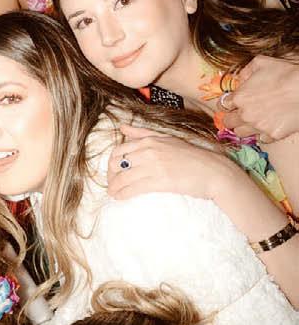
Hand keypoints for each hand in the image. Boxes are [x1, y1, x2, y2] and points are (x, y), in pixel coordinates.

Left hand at [107, 124, 233, 201]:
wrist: (213, 171)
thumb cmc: (192, 156)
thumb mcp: (167, 139)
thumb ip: (143, 133)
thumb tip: (123, 127)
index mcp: (149, 140)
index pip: (119, 150)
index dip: (111, 163)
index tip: (113, 172)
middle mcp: (149, 151)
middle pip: (117, 164)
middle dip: (110, 176)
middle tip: (113, 184)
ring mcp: (154, 166)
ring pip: (123, 177)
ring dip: (114, 188)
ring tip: (113, 193)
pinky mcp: (159, 181)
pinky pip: (133, 188)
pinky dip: (122, 194)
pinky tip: (120, 198)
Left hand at [220, 56, 298, 141]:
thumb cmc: (286, 74)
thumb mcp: (262, 62)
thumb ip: (246, 70)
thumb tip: (240, 78)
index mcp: (240, 97)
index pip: (222, 105)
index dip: (227, 103)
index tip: (232, 103)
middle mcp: (245, 114)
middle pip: (228, 122)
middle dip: (231, 117)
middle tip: (238, 114)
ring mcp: (258, 127)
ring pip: (240, 133)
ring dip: (243, 127)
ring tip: (251, 122)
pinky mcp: (272, 135)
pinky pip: (261, 139)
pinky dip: (262, 134)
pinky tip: (267, 126)